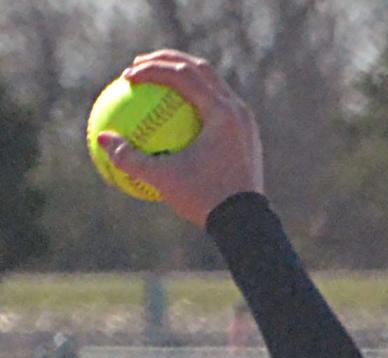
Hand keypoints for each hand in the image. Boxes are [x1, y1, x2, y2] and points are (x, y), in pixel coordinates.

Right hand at [95, 50, 263, 227]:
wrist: (247, 226)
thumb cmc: (206, 202)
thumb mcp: (163, 181)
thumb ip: (130, 158)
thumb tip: (100, 139)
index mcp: (222, 113)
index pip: (182, 75)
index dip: (151, 69)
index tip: (126, 76)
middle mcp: (238, 111)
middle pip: (199, 69)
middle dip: (166, 61)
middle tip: (139, 64)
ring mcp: (246, 123)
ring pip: (212, 85)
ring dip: (183, 77)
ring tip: (156, 81)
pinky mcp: (247, 136)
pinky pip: (219, 108)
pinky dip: (195, 101)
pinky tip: (173, 112)